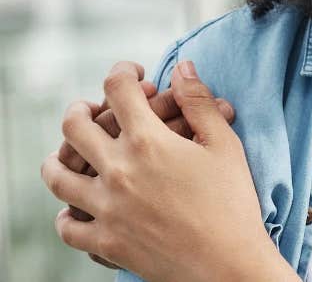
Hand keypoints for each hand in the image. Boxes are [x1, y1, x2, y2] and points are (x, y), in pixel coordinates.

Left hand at [54, 61, 236, 269]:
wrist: (227, 265)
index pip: (118, 89)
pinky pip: (67, 225)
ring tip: (69, 153)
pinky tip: (76, 207)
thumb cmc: (233, 203)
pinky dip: (66, 214)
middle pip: (75, 126)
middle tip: (92, 108)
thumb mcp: (225, 146)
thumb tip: (183, 68)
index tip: (133, 73)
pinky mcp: (104, 242)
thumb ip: (200, 103)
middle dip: (81, 108)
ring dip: (59, 158)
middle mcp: (118, 171)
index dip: (123, 72)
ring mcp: (106, 208)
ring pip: (58, 175)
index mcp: (149, 142)